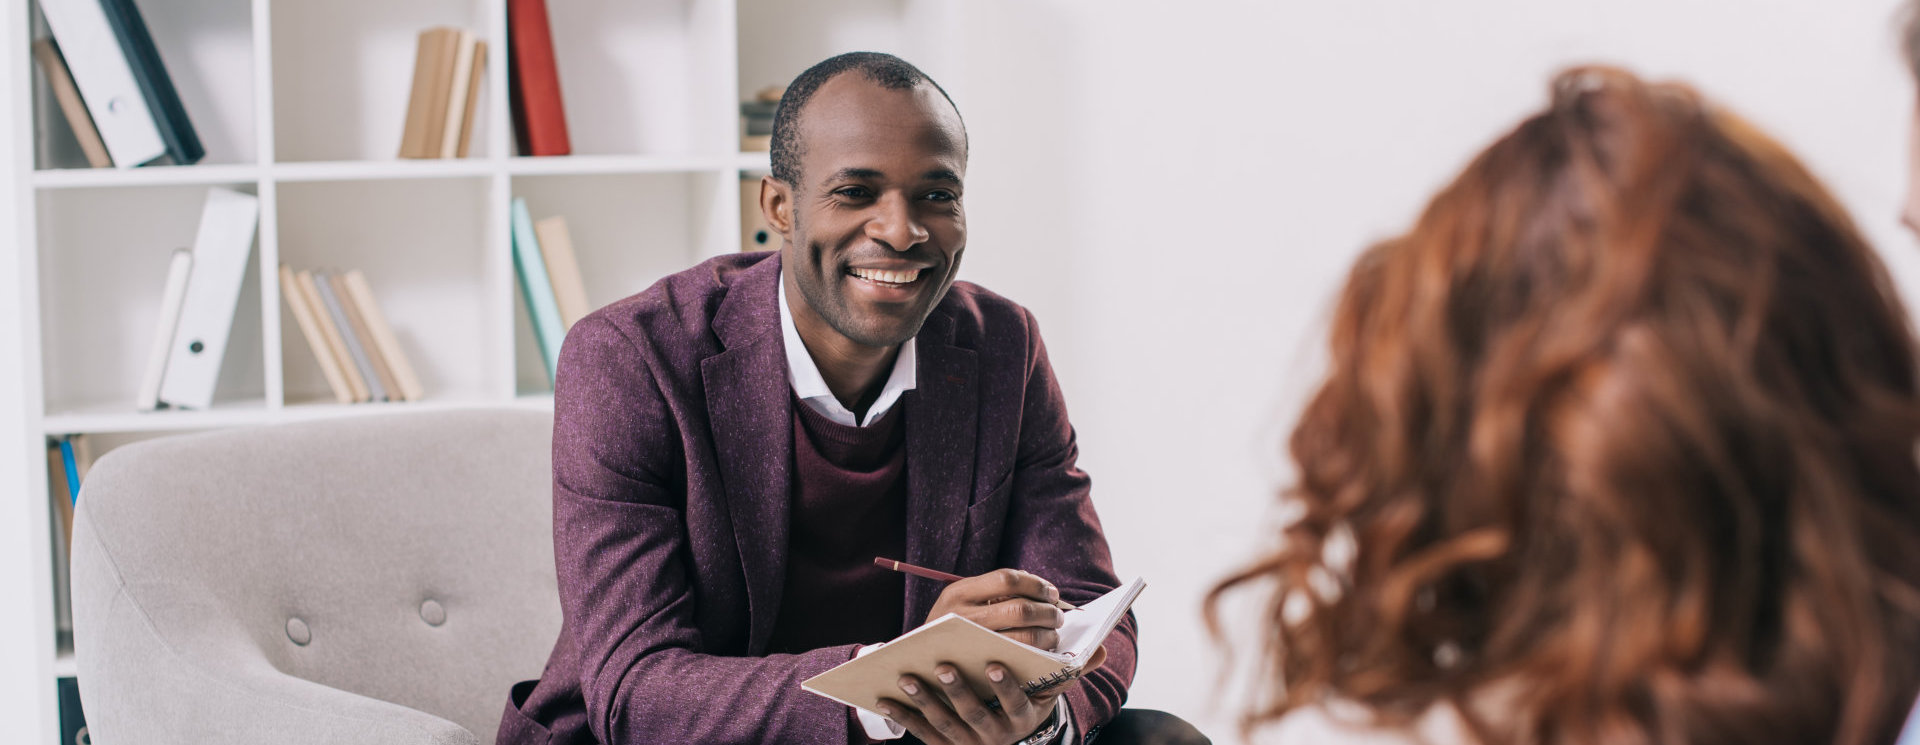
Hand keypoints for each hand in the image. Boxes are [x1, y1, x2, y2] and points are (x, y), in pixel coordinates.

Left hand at [878, 661, 1061, 744]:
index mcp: (1022, 720)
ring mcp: (967, 743)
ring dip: (925, 700)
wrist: (1002, 744)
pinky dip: (902, 716)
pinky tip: (883, 697)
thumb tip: (1102, 650)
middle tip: (944, 664)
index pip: (1017, 705)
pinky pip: (920, 732)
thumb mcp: (1049, 694)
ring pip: (944, 723)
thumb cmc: (1025, 703)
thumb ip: (1071, 672)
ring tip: (907, 675)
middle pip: (976, 715)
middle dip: (959, 690)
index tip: (996, 663)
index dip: (1006, 688)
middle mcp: (996, 736)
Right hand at [926, 569, 1065, 650]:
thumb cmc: (953, 627)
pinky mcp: (978, 670)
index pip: (1007, 578)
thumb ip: (994, 591)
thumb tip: (1043, 589)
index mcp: (958, 593)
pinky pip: (1019, 660)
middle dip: (1048, 612)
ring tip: (1053, 635)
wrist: (921, 664)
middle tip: (1058, 617)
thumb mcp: (963, 601)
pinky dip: (1038, 654)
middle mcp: (960, 617)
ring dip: (1047, 636)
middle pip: (1019, 609)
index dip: (1036, 584)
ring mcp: (969, 645)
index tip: (1051, 593)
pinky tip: (1043, 651)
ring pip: (1023, 638)